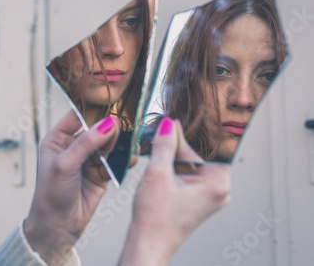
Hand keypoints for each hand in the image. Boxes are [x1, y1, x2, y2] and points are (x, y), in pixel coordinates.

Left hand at [24, 110, 119, 264]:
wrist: (57, 227)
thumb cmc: (50, 195)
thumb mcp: (65, 164)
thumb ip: (86, 143)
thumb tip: (107, 124)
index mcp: (58, 139)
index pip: (77, 116)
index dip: (93, 110)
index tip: (111, 102)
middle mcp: (72, 147)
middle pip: (96, 129)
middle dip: (109, 128)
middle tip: (123, 126)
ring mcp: (87, 161)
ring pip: (107, 145)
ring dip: (118, 144)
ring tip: (128, 143)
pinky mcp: (100, 174)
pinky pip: (114, 162)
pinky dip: (123, 160)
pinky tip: (130, 158)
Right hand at [119, 118, 230, 265]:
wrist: (146, 243)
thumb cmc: (156, 219)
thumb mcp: (158, 173)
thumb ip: (165, 145)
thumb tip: (168, 125)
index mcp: (218, 184)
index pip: (208, 148)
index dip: (190, 133)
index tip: (176, 121)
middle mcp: (217, 190)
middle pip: (200, 155)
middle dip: (180, 144)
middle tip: (164, 130)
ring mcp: (206, 195)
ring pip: (191, 164)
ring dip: (175, 155)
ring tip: (159, 146)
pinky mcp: (195, 199)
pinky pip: (187, 174)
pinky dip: (173, 166)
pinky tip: (160, 161)